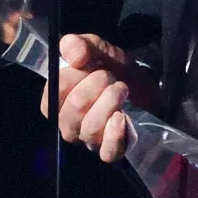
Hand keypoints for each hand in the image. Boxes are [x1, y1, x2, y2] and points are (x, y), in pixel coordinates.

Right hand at [39, 33, 157, 162]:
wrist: (145, 85)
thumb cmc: (114, 70)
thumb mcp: (99, 51)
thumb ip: (82, 45)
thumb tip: (73, 51)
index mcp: (58, 101)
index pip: (53, 95)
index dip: (72, 78)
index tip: (88, 65)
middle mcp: (69, 124)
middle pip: (73, 110)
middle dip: (95, 86)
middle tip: (110, 75)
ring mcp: (90, 140)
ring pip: (90, 128)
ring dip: (109, 102)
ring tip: (122, 88)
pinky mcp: (112, 150)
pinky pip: (107, 152)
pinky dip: (114, 135)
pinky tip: (121, 118)